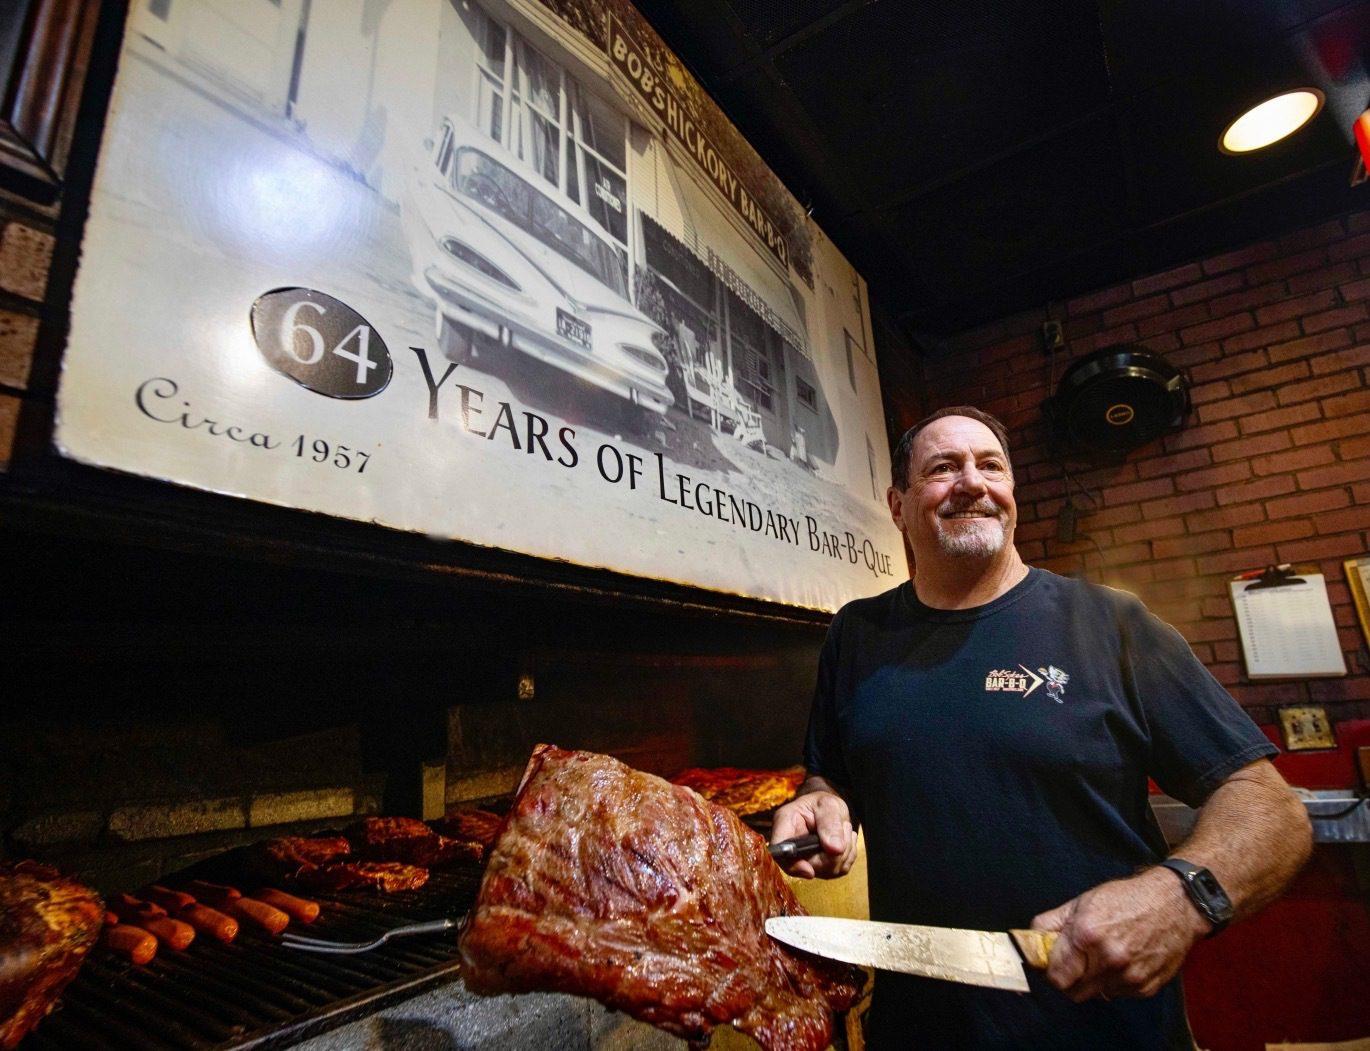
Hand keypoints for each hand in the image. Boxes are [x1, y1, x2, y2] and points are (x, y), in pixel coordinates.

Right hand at [770, 791, 856, 878]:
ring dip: (844, 852)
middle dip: (832, 853)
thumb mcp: (828, 805)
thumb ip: (830, 824)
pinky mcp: (821, 868)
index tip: (810, 870)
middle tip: (843, 828)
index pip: (779, 852)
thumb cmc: (824, 804)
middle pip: (809, 866)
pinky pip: (839, 870)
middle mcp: (792, 846)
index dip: (793, 866)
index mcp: (785, 824)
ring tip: (843, 830)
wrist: (830, 809)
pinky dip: (849, 856)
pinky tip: (846, 841)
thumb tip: (835, 849)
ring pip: (828, 870)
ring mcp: (806, 860)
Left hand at [1030, 868, 1210, 1000]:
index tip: (1051, 965)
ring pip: (1096, 994)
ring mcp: (1130, 976)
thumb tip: (1027, 939)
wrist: (1175, 904)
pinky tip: (1123, 959)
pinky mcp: (1146, 987)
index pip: (1055, 977)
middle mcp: (1108, 960)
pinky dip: (1115, 982)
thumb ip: (1051, 923)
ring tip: (1102, 956)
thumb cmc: (1127, 898)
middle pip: (1073, 992)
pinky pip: (1119, 994)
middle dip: (1069, 980)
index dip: (1050, 972)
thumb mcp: (1082, 902)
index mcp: (1087, 935)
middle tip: (1073, 963)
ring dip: (1094, 981)